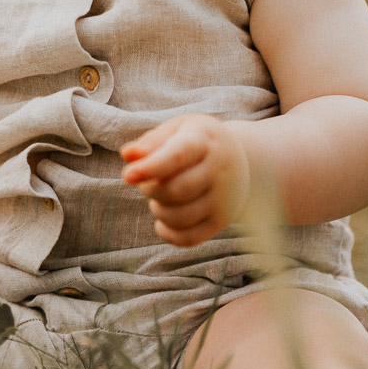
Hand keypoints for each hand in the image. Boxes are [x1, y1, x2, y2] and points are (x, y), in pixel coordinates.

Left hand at [120, 114, 250, 245]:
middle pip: (175, 190)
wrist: (240, 158)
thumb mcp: (176, 130)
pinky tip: (162, 221)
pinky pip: (189, 238)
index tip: (127, 176)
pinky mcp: (221, 221)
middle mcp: (219, 170)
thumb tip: (127, 154)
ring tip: (158, 197)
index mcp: (204, 140)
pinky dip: (168, 233)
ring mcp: (224, 198)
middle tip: (146, 183)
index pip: (177, 156)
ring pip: (180, 217)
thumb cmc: (196, 141)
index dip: (150, 168)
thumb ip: (150, 142)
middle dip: (150, 189)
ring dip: (158, 210)